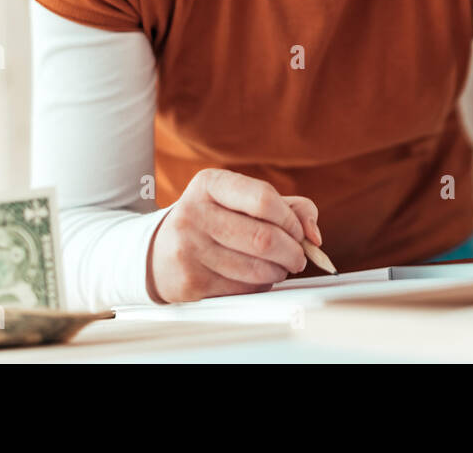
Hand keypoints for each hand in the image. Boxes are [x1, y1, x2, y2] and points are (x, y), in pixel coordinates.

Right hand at [146, 169, 323, 303]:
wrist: (158, 251)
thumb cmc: (214, 221)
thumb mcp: (242, 200)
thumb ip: (288, 206)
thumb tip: (313, 235)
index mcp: (209, 184)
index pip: (264, 200)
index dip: (291, 220)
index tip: (299, 232)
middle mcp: (193, 213)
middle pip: (264, 238)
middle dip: (293, 252)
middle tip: (298, 257)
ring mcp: (188, 248)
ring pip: (256, 268)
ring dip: (279, 272)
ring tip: (280, 267)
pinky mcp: (189, 281)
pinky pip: (242, 288)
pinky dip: (260, 286)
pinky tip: (256, 277)